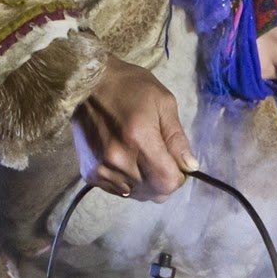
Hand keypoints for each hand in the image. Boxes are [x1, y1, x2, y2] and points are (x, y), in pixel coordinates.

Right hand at [72, 56, 197, 200]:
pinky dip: (127, 181)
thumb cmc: (129, 87)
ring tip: (139, 156)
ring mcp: (102, 169)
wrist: (86, 83)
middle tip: (158, 157)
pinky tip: (124, 160)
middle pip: (154, 193)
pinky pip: (119, 191)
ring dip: (145, 181)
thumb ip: (177, 138)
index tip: (176, 162)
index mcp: (140, 140)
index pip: (168, 182)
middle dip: (163, 179)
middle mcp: (119, 160)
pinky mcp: (90, 173)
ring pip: (137, 194)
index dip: (178, 176)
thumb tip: (190, 167)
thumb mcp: (163, 103)